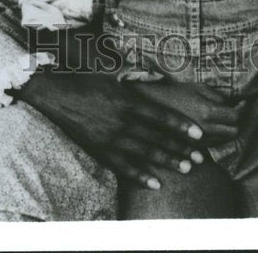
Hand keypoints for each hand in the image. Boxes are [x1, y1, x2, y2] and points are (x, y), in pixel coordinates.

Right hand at [18, 68, 207, 190]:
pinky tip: (156, 183)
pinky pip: (123, 167)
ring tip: (186, 168)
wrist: (56, 94)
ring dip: (167, 161)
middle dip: (181, 148)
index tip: (199, 134)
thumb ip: (137, 77)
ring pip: (145, 153)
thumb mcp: (114, 74)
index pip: (161, 116)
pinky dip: (140, 176)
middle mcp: (122, 121)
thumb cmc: (87, 80)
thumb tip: (160, 76)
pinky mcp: (99, 150)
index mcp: (128, 101)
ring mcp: (111, 138)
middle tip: (201, 158)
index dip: (181, 125)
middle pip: (158, 137)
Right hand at [126, 79, 244, 146]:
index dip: (240, 110)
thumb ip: (220, 97)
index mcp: (208, 111)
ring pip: (223, 141)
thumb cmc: (178, 93)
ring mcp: (198, 141)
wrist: (153, 105)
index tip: (239, 105)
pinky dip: (214, 138)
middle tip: (229, 113)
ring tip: (217, 120)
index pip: (236, 117)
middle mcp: (204, 130)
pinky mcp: (191, 148)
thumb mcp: (200, 88)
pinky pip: (212, 147)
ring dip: (224, 132)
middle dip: (234, 123)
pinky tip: (208, 128)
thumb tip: (239, 104)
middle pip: (233, 133)